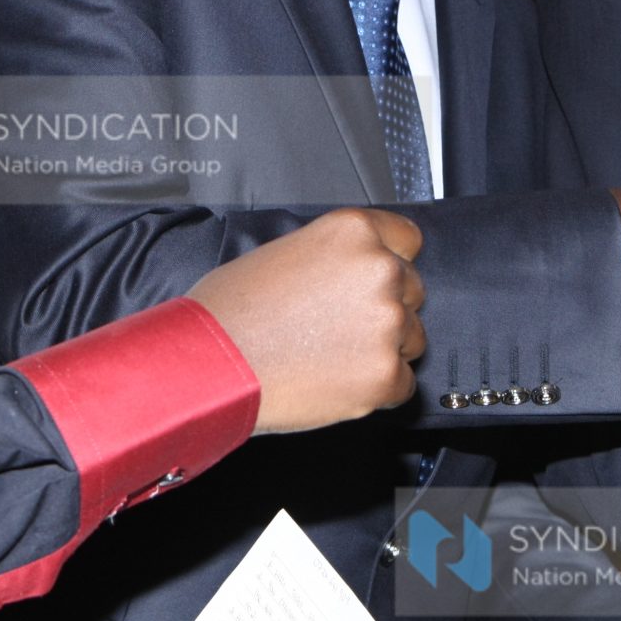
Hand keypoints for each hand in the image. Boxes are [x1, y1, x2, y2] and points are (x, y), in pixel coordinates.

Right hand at [188, 209, 424, 433]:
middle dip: (383, 308)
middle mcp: (378, 270)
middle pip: (412, 289)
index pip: (408, 240)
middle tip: (339, 325)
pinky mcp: (384, 375)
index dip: (391, 261)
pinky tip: (335, 381)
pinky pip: (403, 383)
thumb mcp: (285, 252)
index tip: (377, 280)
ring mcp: (386, 324)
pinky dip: (376, 388)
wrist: (208, 365)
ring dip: (384, 348)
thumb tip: (355, 273)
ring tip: (332, 355)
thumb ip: (335, 257)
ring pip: (413, 338)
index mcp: (353, 231)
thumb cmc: (230, 311)